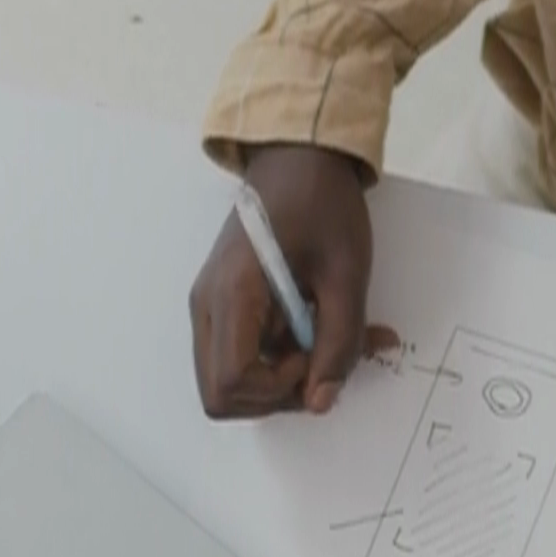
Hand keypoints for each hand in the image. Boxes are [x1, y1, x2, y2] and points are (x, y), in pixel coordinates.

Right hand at [189, 145, 392, 418]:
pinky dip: (281, 357)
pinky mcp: (226, 304)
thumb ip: (340, 341)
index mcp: (232, 292)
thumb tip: (322, 400)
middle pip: (221, 394)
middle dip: (276, 395)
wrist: (299, 156)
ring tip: (331, 342)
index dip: (277, 389)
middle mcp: (208, 305)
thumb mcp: (346, 273)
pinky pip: (243, 353)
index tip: (312, 355)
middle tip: (321, 361)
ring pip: (231, 379)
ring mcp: (212, 305)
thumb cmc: (322, 202)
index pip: (230, 383)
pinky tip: (320, 330)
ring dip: (283, 378)